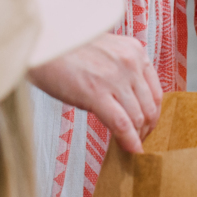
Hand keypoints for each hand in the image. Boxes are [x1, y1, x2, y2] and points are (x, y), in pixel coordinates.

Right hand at [28, 34, 161, 153]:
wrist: (40, 45)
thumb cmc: (66, 50)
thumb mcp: (105, 51)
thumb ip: (122, 69)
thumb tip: (128, 101)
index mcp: (134, 50)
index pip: (156, 91)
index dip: (153, 114)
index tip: (147, 125)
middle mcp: (130, 62)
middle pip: (149, 107)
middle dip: (146, 128)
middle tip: (138, 140)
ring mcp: (115, 78)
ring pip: (137, 118)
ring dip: (137, 137)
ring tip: (131, 146)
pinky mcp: (96, 93)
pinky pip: (122, 124)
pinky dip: (129, 141)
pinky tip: (130, 151)